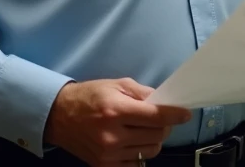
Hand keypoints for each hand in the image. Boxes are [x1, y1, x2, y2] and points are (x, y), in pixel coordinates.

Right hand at [44, 78, 191, 165]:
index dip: (174, 115)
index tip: (185, 114)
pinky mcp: (105, 166)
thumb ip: (142, 93)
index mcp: (116, 111)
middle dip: (163, 126)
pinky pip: (137, 164)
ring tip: (143, 130)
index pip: (156, 117)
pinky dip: (140, 153)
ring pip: (150, 151)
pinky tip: (132, 142)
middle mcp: (113, 136)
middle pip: (157, 135)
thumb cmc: (90, 96)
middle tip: (157, 118)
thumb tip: (165, 102)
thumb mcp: (115, 85)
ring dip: (153, 140)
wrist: (59, 117)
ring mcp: (109, 154)